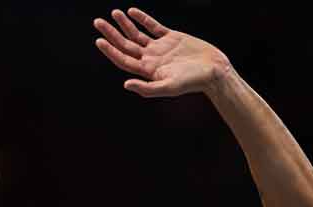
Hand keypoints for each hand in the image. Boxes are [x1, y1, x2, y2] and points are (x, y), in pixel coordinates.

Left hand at [93, 7, 230, 97]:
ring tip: (114, 13)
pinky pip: (153, 26)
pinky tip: (132, 12)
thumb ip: (147, 88)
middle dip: (111, 33)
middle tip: (97, 22)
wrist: (214, 71)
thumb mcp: (169, 87)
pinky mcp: (171, 38)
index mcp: (148, 71)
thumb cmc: (193, 82)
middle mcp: (151, 59)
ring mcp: (160, 47)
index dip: (110, 50)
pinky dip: (142, 19)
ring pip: (137, 34)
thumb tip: (126, 84)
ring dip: (125, 24)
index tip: (99, 40)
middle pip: (126, 45)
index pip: (123, 59)